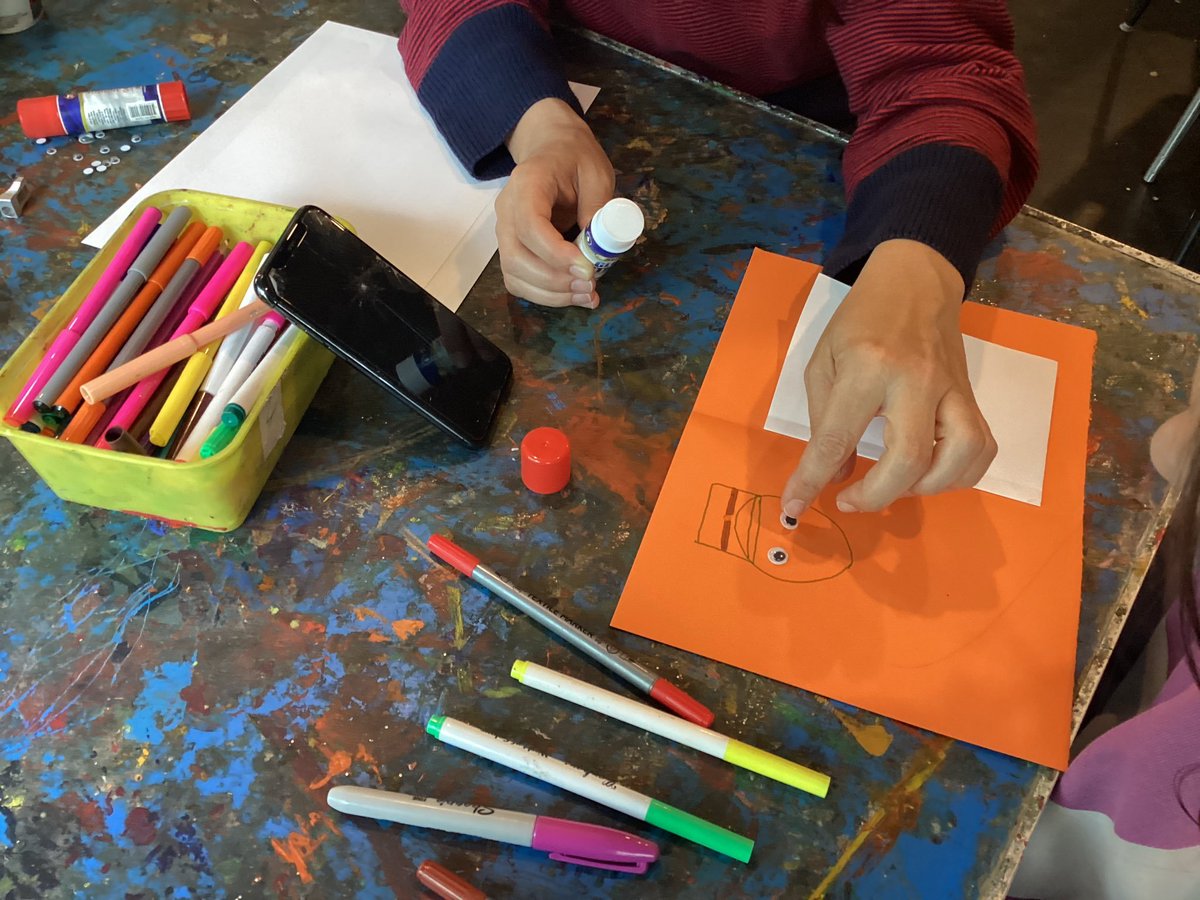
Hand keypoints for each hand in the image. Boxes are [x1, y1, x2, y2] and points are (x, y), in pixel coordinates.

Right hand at [498, 98, 614, 308]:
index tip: (587, 269)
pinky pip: (519, 280)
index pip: (530, 225)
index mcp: (527, 183)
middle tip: (590, 287)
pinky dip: (544, 295)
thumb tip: (595, 248)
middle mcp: (507, 210)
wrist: (552, 151)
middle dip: (554, 281)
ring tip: (586, 295)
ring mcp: (505, 231)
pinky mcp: (511, 248)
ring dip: (551, 294)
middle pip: (516, 257)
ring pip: (514, 275)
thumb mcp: (596, 173)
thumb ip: (597, 206)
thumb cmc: (575, 159)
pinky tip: (572, 295)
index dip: (556, 254)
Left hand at [782, 239, 995, 515]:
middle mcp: (914, 380)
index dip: (812, 479)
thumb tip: (837, 474)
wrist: (915, 281)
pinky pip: (981, 447)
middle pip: (909, 458)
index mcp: (867, 367)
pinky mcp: (970, 396)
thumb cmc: (860, 320)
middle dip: (876, 496)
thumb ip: (824, 421)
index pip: (838, 438)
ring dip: (926, 489)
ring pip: (960, 456)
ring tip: (895, 486)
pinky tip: (930, 475)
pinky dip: (960, 475)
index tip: (794, 505)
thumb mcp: (823, 361)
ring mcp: (951, 389)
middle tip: (849, 502)